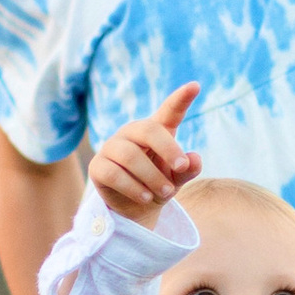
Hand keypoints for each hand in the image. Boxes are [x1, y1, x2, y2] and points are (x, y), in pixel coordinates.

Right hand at [91, 84, 201, 220]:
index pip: (169, 110)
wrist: (135, 208)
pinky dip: (133, 188)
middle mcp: (131, 133)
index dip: (181, 99)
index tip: (196, 86)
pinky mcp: (97, 167)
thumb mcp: (176, 179)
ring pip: (130, 156)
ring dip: (152, 177)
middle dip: (168, 149)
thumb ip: (187, 169)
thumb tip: (193, 160)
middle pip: (149, 130)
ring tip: (165, 192)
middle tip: (181, 168)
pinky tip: (145, 197)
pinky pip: (114, 174)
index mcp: (155, 130)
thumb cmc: (158, 184)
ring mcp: (111, 148)